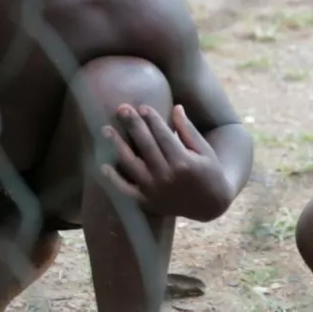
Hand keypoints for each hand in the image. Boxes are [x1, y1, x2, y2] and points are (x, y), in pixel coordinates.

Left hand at [101, 104, 231, 220]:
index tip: (142, 106)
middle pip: (145, 145)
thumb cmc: (209, 171)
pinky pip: (126, 190)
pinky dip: (114, 180)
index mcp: (183, 162)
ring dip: (118, 146)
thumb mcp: (204, 149)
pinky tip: (103, 166)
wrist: (209, 205)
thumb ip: (188, 130)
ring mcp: (155, 190)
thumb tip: (176, 107)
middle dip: (133, 125)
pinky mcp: (147, 202)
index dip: (152, 119)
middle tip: (121, 108)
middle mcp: (167, 176)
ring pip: (132, 164)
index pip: (163, 135)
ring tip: (106, 129)